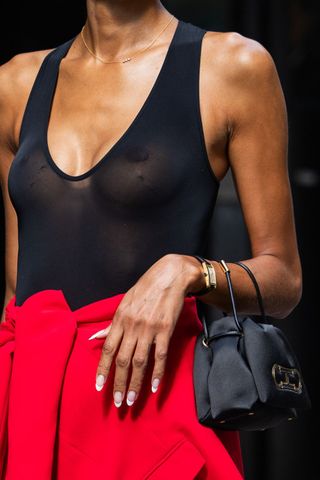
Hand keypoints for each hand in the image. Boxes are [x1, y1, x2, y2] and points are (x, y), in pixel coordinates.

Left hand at [89, 253, 203, 407]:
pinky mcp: (166, 330)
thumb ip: (111, 324)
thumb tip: (93, 338)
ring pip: (140, 362)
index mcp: (119, 319)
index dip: (102, 369)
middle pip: (123, 360)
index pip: (107, 349)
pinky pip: (160, 356)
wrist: (169, 276)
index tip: (98, 387)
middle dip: (119, 384)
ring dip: (135, 384)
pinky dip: (157, 373)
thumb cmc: (145, 289)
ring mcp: (149, 329)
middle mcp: (132, 325)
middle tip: (118, 403)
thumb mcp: (124, 303)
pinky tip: (154, 387)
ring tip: (132, 401)